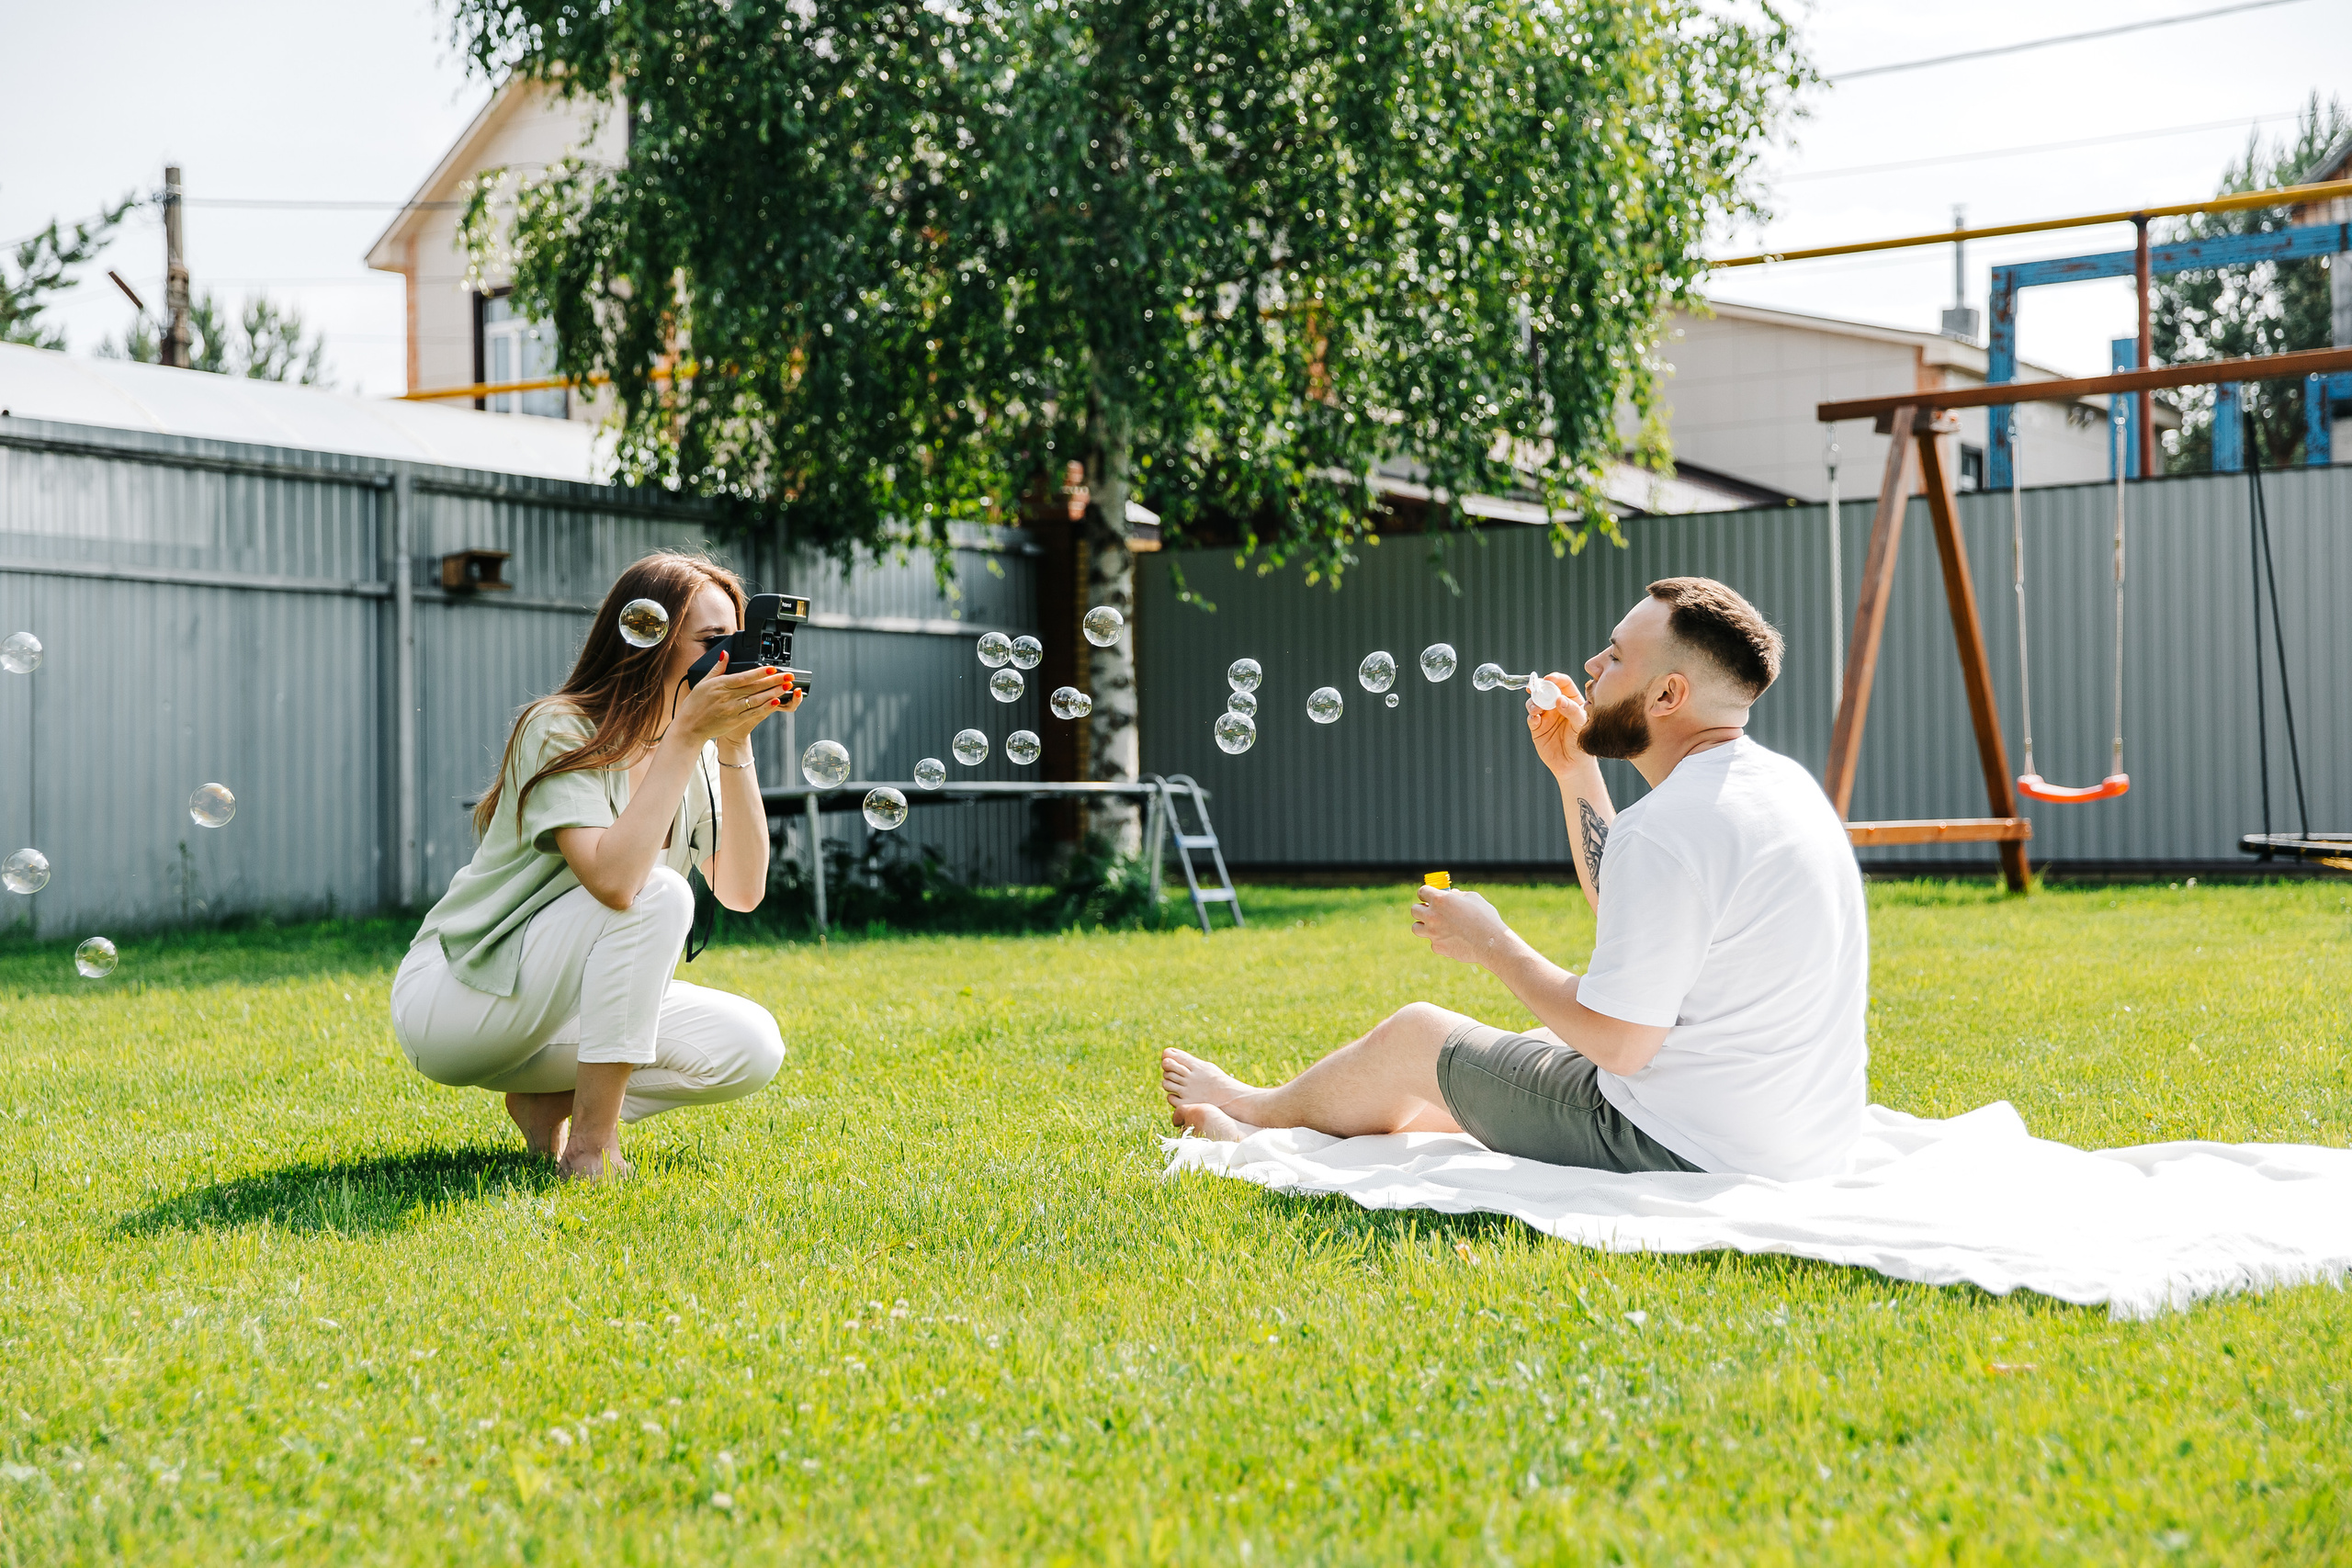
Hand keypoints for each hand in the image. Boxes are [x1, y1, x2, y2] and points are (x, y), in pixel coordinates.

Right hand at [672, 655, 790, 748]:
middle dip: (773, 681)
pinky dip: (765, 707)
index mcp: (719, 685)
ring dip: (773, 693)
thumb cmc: (694, 705)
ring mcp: (732, 710)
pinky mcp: (735, 721)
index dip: (759, 672)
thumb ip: (717, 668)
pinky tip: (776, 702)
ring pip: (756, 700)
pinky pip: (753, 713)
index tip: (772, 668)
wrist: (689, 727)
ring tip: (786, 687)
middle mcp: (727, 697)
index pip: (744, 677)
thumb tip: (725, 654)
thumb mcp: (703, 682)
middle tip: (787, 676)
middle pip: (754, 687)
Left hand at [1411, 885, 1513, 964]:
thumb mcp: (1473, 898)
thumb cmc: (1485, 918)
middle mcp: (1432, 916)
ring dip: (1423, 925)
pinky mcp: (1437, 947)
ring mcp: (1433, 933)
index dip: (1426, 893)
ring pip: (1416, 928)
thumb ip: (1458, 895)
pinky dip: (1439, 941)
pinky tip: (1451, 940)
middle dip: (1422, 909)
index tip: (1428, 896)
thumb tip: (1451, 893)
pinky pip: (1433, 942)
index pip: (1422, 891)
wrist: (1491, 943)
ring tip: (1434, 926)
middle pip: (1414, 910)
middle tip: (1430, 911)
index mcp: (1440, 900)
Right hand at [1526, 670, 1592, 777]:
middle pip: (1546, 690)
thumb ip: (1573, 711)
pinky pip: (1531, 718)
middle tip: (1535, 689)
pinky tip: (1535, 720)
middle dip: (1539, 688)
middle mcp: (1558, 706)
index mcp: (1571, 700)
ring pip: (1535, 702)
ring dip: (1533, 702)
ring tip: (1536, 709)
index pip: (1563, 684)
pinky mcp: (1537, 728)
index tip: (1548, 679)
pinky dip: (1531, 716)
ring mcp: (1546, 716)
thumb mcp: (1581, 725)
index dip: (1555, 678)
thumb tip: (1560, 699)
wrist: (1573, 765)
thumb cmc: (1582, 742)